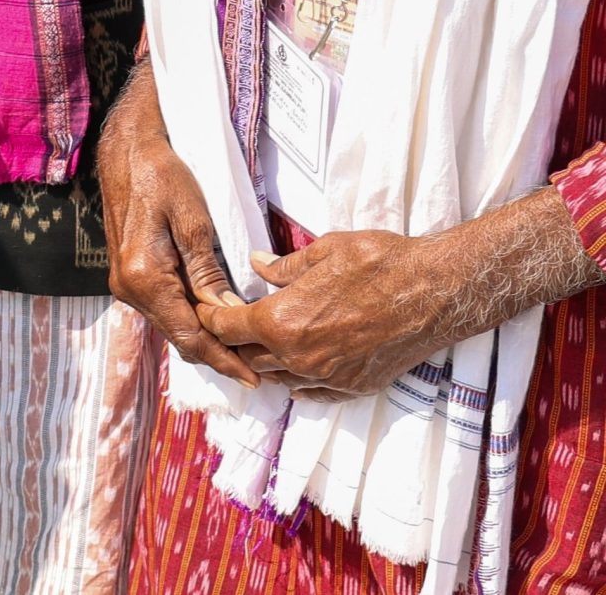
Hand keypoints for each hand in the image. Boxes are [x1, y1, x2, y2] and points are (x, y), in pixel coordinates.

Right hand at [98, 68, 258, 385]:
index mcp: (145, 278)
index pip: (190, 335)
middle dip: (219, 355)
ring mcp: (126, 284)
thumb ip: (208, 271)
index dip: (224, 360)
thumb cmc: (162, 176)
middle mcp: (130, 289)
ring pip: (172, 325)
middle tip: (260, 369)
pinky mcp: (130, 275)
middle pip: (179, 337)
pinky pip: (165, 308)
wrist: (125, 152)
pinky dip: (191, 320)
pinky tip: (217, 321)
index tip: (256, 378)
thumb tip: (229, 313)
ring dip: (206, 338)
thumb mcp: (193, 221)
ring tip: (245, 349)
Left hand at [199, 232, 457, 400]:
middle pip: (246, 357)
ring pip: (277, 376)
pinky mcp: (354, 387)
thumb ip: (284, 266)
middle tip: (231, 324)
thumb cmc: (381, 263)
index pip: (224, 328)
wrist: (437, 292)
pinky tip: (296, 368)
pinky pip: (312, 392)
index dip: (209, 316)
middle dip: (234, 340)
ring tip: (261, 341)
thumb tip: (257, 265)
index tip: (206, 309)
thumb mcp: (323, 251)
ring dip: (264, 360)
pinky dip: (298, 380)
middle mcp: (299, 357)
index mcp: (281, 322)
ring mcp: (328, 377)